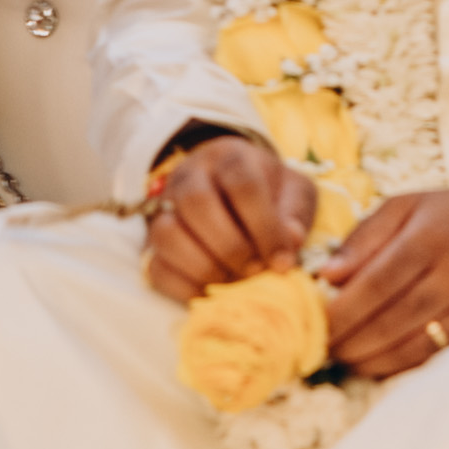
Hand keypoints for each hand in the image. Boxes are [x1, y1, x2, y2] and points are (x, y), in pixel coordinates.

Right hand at [137, 130, 317, 302]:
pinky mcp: (153, 244)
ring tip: (234, 280)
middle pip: (196, 203)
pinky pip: (156, 268)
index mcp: (230, 158)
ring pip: (166, 234)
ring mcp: (165, 209)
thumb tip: (290, 240)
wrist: (232, 188)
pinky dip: (186, 287)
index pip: (242, 184)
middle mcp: (190, 176)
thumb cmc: (267, 192)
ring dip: (205, 266)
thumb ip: (295, 213)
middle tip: (256, 271)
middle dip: (231, 246)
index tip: (282, 260)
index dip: (264, 227)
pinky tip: (214, 290)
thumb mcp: (292, 192)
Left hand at [317, 172, 448, 380]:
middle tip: (319, 347)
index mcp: (431, 237)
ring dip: (368, 358)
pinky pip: (431, 355)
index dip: (342, 309)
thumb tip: (326, 276)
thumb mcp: (408, 206)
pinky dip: (396, 365)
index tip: (313, 322)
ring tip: (340, 357)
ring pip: (410, 345)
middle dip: (349, 340)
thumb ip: (364, 237)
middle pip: (391, 319)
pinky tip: (371, 362)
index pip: (377, 282)